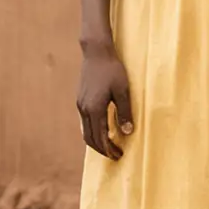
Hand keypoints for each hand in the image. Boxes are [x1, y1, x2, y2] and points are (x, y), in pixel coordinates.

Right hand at [77, 42, 132, 159]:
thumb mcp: (123, 90)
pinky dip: (93, 131)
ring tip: (110, 146)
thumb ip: (125, 112)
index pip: (100, 137)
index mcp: (95, 109)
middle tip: (116, 155)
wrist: (96, 53)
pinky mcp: (81, 100)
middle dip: (103, 149)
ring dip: (97, 142)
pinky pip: (85, 122)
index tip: (119, 156)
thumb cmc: (113, 70)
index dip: (109, 149)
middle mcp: (84, 109)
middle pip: (90, 138)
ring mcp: (80, 105)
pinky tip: (103, 131)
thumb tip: (127, 133)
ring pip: (86, 131)